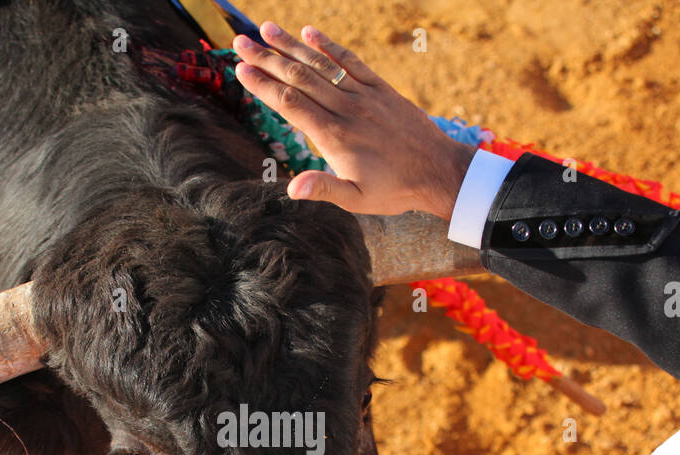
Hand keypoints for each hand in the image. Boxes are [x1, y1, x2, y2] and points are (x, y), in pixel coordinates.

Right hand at [232, 22, 476, 219]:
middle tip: (240, 42)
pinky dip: (329, 47)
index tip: (240, 69)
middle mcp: (347, 110)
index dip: (263, 85)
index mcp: (334, 137)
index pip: (290, 104)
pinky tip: (310, 32)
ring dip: (291, 45)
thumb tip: (291, 189)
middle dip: (267, 59)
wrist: (438, 171)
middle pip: (299, 78)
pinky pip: (351, 61)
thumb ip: (323, 189)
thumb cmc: (395, 190)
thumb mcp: (357, 199)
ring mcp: (364, 95)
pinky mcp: (380, 89)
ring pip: (321, 65)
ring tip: (266, 28)